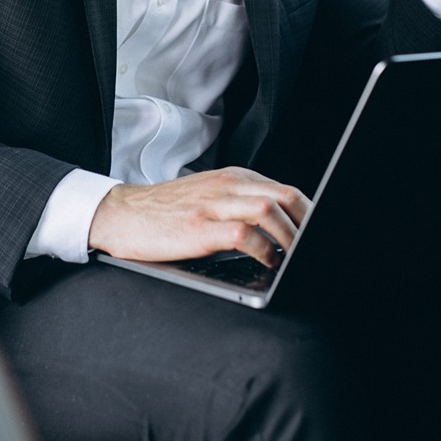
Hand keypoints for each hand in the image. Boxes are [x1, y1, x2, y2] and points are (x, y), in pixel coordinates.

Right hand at [88, 167, 309, 267]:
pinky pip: (244, 234)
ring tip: (296, 258)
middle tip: (315, 248)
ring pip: (269, 212)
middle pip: (285, 197)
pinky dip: (264, 250)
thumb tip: (281, 229)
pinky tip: (267, 263)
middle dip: (307, 225)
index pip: (285, 190)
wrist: (121, 214)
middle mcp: (227, 185)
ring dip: (291, 238)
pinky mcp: (199, 227)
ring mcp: (213, 204)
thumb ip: (240, 203)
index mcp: (233, 177)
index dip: (308, 214)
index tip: (319, 235)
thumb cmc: (166, 212)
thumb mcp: (209, 196)